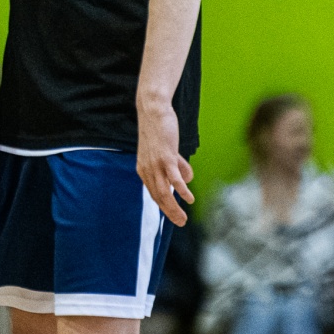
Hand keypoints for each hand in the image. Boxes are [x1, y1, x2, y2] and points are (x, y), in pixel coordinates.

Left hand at [136, 97, 193, 226]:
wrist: (153, 110)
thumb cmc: (160, 129)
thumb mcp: (167, 151)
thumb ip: (177, 165)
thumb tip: (188, 178)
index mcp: (144, 169)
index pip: (154, 193)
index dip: (164, 206)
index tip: (174, 216)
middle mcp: (147, 169)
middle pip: (158, 197)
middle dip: (170, 212)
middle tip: (181, 223)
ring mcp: (156, 164)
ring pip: (164, 192)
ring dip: (174, 208)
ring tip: (183, 218)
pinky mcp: (165, 157)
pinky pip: (173, 177)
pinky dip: (181, 189)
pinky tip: (189, 198)